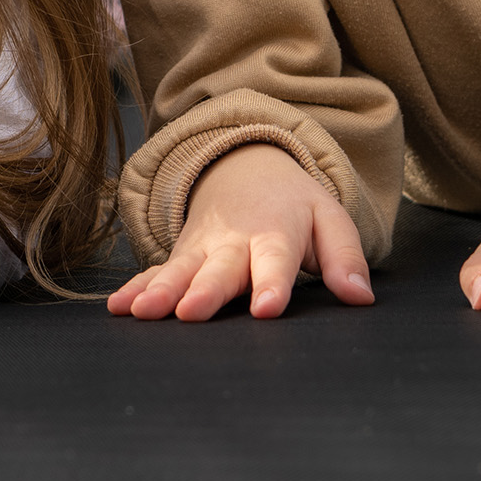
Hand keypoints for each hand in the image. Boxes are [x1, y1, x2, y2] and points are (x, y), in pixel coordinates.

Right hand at [106, 142, 374, 321]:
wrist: (246, 166)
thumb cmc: (295, 207)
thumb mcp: (330, 220)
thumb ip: (345, 258)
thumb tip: (361, 297)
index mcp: (277, 234)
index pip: (276, 260)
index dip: (271, 284)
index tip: (266, 308)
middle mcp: (235, 242)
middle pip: (220, 270)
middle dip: (205, 292)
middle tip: (190, 313)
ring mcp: (203, 249)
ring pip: (181, 272)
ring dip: (161, 291)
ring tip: (143, 312)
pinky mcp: (182, 256)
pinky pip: (156, 272)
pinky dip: (136, 288)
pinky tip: (119, 308)